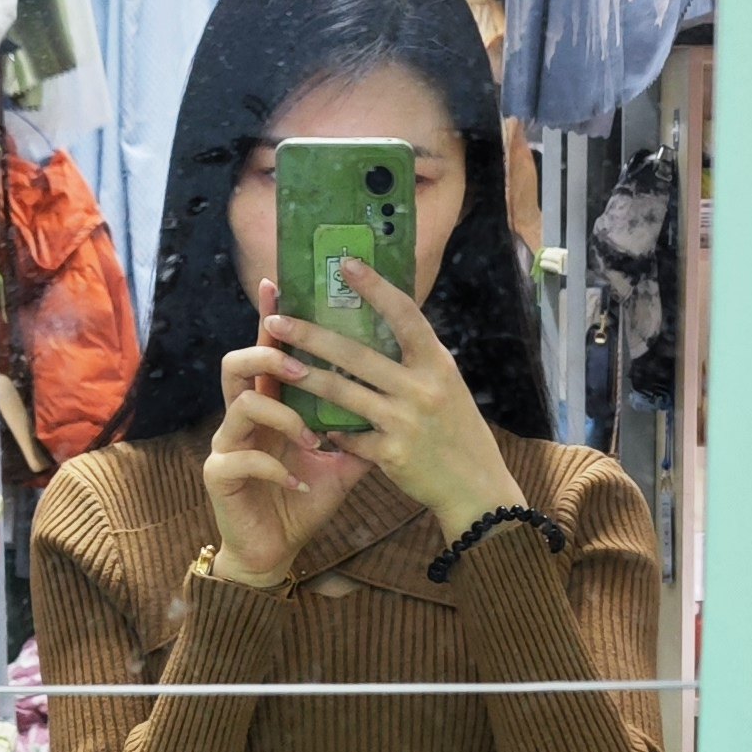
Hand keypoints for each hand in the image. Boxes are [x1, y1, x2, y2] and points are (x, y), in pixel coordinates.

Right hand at [198, 285, 370, 586]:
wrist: (276, 549)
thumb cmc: (304, 498)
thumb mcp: (343, 461)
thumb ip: (360, 425)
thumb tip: (400, 393)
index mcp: (271, 402)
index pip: (268, 350)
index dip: (269, 316)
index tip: (279, 284)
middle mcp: (243, 414)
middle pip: (237, 362)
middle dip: (272, 357)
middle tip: (304, 369)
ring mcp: (227, 442)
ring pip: (242, 403)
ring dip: (282, 416)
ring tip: (312, 440)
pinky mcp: (220, 474)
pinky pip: (243, 457)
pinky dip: (277, 468)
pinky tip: (298, 484)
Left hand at [261, 265, 523, 543]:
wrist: (476, 488)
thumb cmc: (458, 431)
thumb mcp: (447, 386)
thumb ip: (417, 360)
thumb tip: (386, 323)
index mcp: (438, 363)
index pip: (405, 314)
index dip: (376, 287)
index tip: (346, 264)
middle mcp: (423, 387)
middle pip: (357, 353)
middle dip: (311, 336)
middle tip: (277, 321)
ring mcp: (406, 421)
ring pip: (342, 393)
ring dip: (305, 378)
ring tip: (274, 365)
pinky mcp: (392, 454)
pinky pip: (349, 436)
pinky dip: (329, 430)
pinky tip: (313, 426)